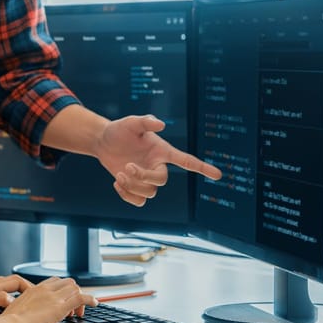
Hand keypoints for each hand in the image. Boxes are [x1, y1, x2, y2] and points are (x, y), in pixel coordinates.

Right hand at [0, 277, 97, 322]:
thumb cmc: (9, 322)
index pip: (55, 281)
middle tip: (72, 309)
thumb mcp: (17, 308)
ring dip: (80, 298)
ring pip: (75, 288)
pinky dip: (90, 299)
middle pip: (67, 282)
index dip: (62, 290)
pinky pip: (81, 298)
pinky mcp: (60, 307)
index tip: (63, 300)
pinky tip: (95, 303)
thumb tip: (29, 312)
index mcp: (34, 289)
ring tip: (79, 312)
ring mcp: (54, 297)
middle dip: (73, 293)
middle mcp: (45, 290)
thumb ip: (27, 306)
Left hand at [95, 115, 222, 205]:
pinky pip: (139, 201)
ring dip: (132, 186)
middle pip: (160, 181)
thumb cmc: (120, 130)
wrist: (104, 141)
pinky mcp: (135, 188)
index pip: (186, 161)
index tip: (218, 175)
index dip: (202, 168)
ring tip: (119, 174)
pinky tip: (117, 183)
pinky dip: (127, 196)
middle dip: (142, 177)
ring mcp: (147, 179)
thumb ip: (146, 121)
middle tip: (126, 166)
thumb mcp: (131, 122)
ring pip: (150, 194)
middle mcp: (157, 166)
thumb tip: (160, 123)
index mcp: (162, 152)